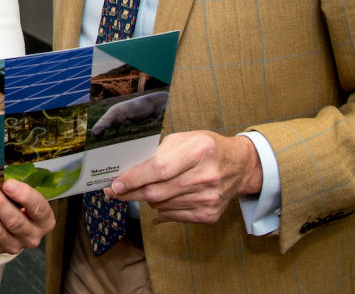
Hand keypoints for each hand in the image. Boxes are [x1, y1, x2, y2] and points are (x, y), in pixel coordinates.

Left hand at [0, 179, 55, 254]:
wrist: (14, 222)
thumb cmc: (19, 203)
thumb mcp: (22, 193)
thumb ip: (12, 186)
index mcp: (44, 220)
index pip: (38, 208)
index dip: (23, 196)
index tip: (8, 184)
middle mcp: (31, 236)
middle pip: (15, 221)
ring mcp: (14, 245)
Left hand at [107, 130, 262, 223]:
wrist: (240, 166)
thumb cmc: (207, 148)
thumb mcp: (185, 139)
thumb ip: (159, 152)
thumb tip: (130, 170)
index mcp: (199, 151)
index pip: (160, 169)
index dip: (135, 178)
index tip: (116, 184)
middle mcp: (206, 176)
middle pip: (158, 191)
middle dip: (131, 193)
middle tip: (114, 191)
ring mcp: (209, 199)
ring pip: (162, 205)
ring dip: (147, 199)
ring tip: (143, 189)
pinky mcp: (209, 214)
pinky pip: (173, 215)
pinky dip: (161, 207)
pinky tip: (164, 196)